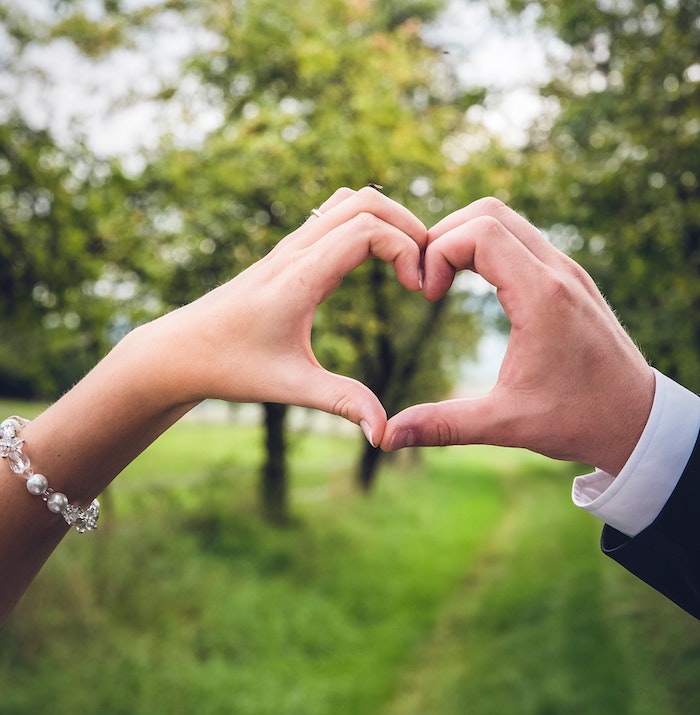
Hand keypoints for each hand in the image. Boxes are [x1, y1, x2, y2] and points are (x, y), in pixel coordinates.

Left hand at [139, 186, 426, 445]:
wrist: (180, 351)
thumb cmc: (230, 367)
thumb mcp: (291, 386)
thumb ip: (343, 403)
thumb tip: (383, 435)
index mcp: (299, 277)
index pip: (365, 229)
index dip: (405, 249)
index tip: (417, 290)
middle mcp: (295, 250)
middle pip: (364, 200)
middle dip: (407, 225)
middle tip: (425, 269)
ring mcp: (290, 246)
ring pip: (348, 200)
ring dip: (387, 219)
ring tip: (408, 261)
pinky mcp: (288, 253)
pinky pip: (334, 215)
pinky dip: (366, 223)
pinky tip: (377, 262)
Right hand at [381, 197, 654, 474]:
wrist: (640, 420)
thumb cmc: (579, 420)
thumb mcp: (506, 424)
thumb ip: (443, 425)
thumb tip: (387, 437)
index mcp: (541, 297)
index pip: (478, 232)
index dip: (438, 252)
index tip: (427, 296)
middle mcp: (558, 271)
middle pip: (490, 211)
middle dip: (446, 236)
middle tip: (427, 281)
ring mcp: (568, 270)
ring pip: (509, 220)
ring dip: (468, 238)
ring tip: (446, 281)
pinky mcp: (571, 279)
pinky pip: (525, 238)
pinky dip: (491, 247)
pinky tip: (477, 285)